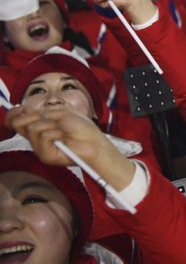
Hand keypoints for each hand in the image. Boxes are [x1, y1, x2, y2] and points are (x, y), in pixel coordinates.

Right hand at [6, 107, 135, 190]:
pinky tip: (64, 139)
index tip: (19, 108)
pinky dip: (56, 134)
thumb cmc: (81, 128)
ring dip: (52, 126)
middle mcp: (36, 138)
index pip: (17, 121)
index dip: (14, 114)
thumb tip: (22, 110)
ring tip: (64, 132)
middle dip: (36, 117)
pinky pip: (44, 136)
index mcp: (39, 127)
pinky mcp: (45, 156)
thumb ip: (40, 113)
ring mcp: (39, 148)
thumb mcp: (60, 114)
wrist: (94, 141)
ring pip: (33, 128)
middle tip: (53, 120)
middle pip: (20, 124)